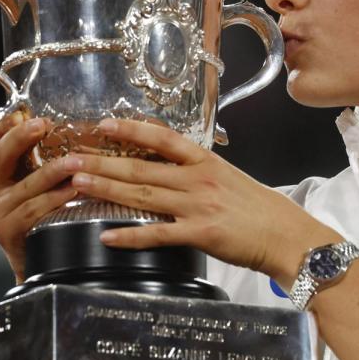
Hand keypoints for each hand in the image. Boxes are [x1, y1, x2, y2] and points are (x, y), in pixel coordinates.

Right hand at [0, 112, 82, 282]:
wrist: (49, 265)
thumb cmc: (57, 215)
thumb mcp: (52, 180)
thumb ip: (58, 156)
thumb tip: (90, 123)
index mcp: (6, 167)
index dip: (2, 123)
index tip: (23, 112)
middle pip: (0, 154)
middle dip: (21, 137)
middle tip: (43, 125)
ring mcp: (0, 210)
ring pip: (25, 185)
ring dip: (51, 172)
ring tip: (75, 162)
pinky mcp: (8, 231)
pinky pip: (32, 211)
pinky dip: (54, 200)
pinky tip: (74, 191)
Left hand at [70, 118, 340, 287]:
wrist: (288, 235)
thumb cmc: (261, 209)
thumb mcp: (230, 178)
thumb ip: (199, 172)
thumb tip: (171, 167)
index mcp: (206, 162)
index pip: (163, 138)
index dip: (132, 129)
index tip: (103, 124)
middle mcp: (198, 179)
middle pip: (142, 166)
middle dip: (102, 161)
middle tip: (71, 157)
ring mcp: (198, 206)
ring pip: (143, 194)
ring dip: (107, 189)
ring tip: (77, 184)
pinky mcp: (200, 234)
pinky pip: (157, 234)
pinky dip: (129, 235)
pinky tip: (106, 235)